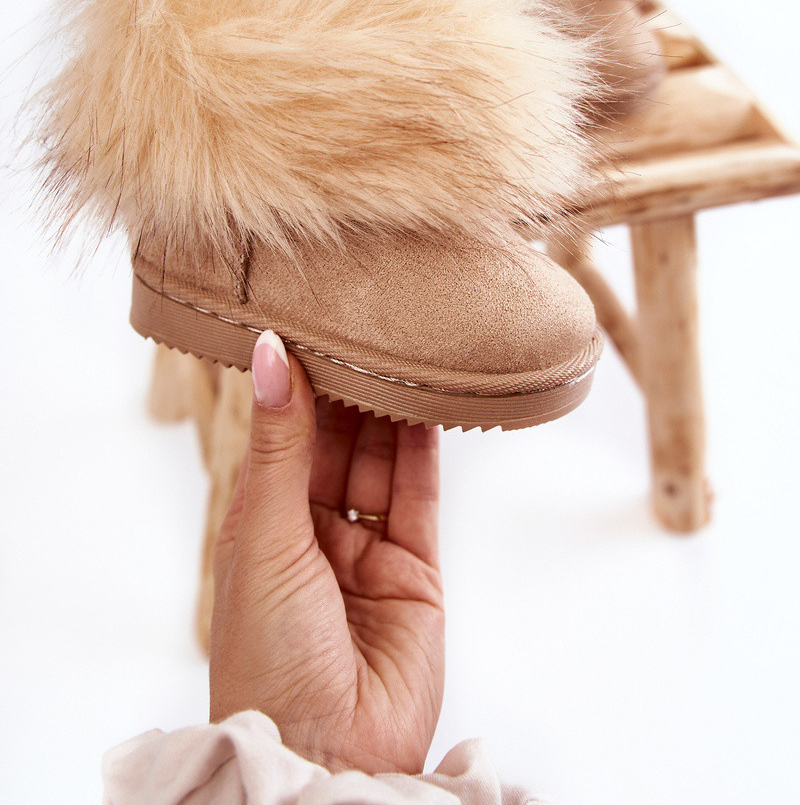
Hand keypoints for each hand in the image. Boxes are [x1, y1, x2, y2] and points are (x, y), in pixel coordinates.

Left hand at [209, 331, 444, 774]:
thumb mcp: (265, 535)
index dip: (297, 381)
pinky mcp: (416, 569)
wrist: (327, 754)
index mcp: (262, 523)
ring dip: (389, 407)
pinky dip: (425, 446)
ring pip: (380, 460)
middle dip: (348, 387)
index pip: (283, 435)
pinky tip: (428, 400)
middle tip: (365, 322)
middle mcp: (313, 531)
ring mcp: (366, 550)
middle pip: (335, 441)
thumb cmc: (267, 657)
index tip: (310, 320)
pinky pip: (419, 494)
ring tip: (400, 345)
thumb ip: (281, 443)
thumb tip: (271, 354)